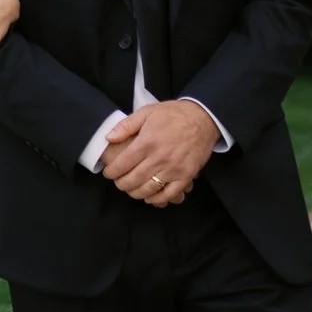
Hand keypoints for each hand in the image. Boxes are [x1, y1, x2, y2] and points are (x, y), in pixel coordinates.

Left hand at [100, 100, 218, 206]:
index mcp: (147, 142)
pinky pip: (170, 194)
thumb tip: (109, 137)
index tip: (108, 173)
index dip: (112, 172)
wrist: (202, 118)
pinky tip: (150, 197)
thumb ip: (126, 125)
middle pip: (134, 179)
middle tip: (118, 183)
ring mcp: (174, 168)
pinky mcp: (186, 175)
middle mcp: (159, 157)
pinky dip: (158, 199)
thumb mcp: (147, 112)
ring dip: (136, 193)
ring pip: (149, 189)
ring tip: (131, 190)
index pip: (123, 164)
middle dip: (122, 184)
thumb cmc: (173, 114)